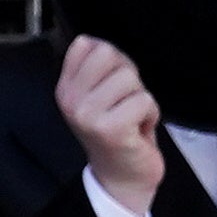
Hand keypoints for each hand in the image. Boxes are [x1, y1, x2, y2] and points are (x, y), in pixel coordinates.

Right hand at [54, 36, 167, 214]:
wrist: (122, 176)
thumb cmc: (116, 132)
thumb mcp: (98, 94)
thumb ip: (94, 65)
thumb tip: (90, 40)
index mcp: (66, 87)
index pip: (88, 44)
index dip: (113, 61)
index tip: (112, 86)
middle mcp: (71, 100)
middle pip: (110, 55)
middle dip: (128, 76)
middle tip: (124, 102)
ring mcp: (88, 115)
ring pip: (130, 78)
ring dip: (141, 98)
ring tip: (131, 117)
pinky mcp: (110, 128)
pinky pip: (144, 101)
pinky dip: (151, 115)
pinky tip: (138, 129)